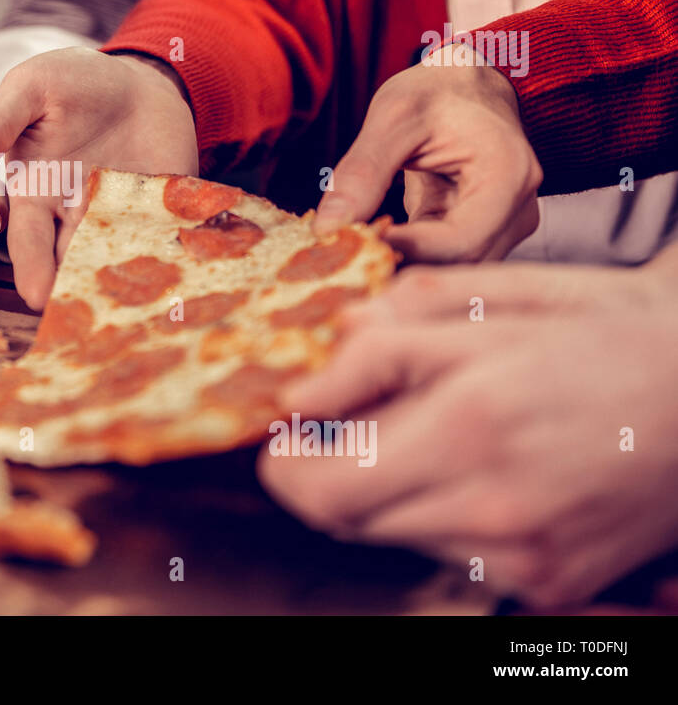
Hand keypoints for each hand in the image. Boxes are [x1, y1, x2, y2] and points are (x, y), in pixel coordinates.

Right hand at [0, 47, 196, 308]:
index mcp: (35, 195)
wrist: (138, 79)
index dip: (29, 264)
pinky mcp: (163, 211)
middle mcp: (74, 215)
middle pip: (69, 260)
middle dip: (69, 287)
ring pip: (113, 255)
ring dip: (113, 277)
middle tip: (75, 316)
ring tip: (119, 305)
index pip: (26, 239)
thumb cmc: (72, 83)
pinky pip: (164, 234)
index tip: (33, 292)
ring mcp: (119, 216)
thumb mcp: (30, 92)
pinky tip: (172, 270)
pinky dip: (167, 251)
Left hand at [259, 263, 677, 607]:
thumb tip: (303, 384)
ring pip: (392, 534)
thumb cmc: (602, 335)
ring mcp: (522, 556)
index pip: (319, 483)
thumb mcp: (491, 305)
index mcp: (468, 423)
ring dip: (387, 490)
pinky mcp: (547, 582)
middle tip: (346, 426)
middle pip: (344, 517)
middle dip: (327, 470)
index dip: (285, 458)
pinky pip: (450, 555)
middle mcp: (492, 504)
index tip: (288, 429)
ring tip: (437, 435)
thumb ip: (384, 340)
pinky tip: (484, 470)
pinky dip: (441, 513)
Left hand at [313, 51, 541, 262]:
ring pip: (453, 271)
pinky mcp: (481, 234)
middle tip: (341, 266)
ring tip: (350, 261)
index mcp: (508, 175)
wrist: (466, 84)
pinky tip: (369, 252)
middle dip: (401, 270)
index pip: (460, 241)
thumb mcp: (393, 117)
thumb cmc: (436, 91)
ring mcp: (504, 226)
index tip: (354, 246)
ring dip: (402, 271)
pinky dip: (406, 260)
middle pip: (459, 266)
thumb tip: (327, 230)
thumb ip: (362, 173)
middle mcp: (519, 210)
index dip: (406, 251)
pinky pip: (445, 261)